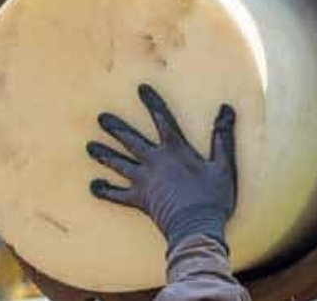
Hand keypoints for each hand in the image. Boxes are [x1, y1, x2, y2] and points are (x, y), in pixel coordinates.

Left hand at [87, 84, 236, 252]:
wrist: (195, 228)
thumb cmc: (213, 198)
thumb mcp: (223, 166)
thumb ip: (222, 137)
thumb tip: (226, 109)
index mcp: (175, 151)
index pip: (162, 119)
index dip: (152, 103)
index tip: (141, 88)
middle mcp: (155, 162)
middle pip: (131, 141)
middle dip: (116, 128)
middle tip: (102, 117)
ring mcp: (144, 181)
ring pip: (119, 164)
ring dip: (104, 154)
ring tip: (90, 146)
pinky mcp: (140, 200)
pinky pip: (118, 195)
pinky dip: (105, 190)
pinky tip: (94, 186)